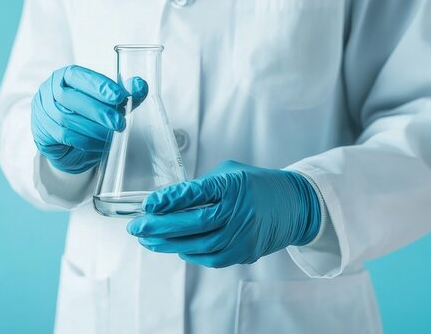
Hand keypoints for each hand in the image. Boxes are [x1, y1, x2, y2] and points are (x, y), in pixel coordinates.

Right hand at [31, 65, 147, 173]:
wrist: (65, 140)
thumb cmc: (87, 113)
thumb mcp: (107, 100)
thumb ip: (124, 92)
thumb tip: (140, 85)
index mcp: (64, 76)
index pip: (78, 75)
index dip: (98, 85)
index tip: (119, 96)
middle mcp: (49, 91)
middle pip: (70, 98)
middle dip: (98, 110)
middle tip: (119, 122)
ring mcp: (43, 112)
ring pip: (67, 119)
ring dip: (94, 128)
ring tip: (113, 133)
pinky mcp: (42, 132)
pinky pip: (65, 136)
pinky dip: (86, 140)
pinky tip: (101, 143)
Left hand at [127, 160, 320, 267]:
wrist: (294, 206)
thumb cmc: (257, 185)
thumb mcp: (229, 173)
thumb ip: (200, 186)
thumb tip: (166, 199)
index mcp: (234, 187)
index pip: (195, 194)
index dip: (169, 200)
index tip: (148, 203)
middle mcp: (239, 213)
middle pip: (192, 224)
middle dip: (159, 226)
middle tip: (136, 226)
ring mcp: (242, 236)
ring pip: (197, 245)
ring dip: (167, 243)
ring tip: (147, 239)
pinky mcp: (243, 253)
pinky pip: (209, 257)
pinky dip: (188, 253)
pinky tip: (171, 246)